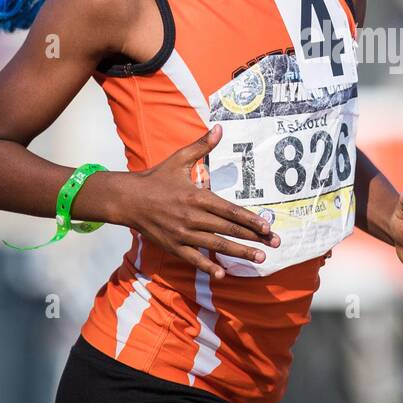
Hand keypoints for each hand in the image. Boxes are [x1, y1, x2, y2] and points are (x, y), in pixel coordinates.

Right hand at [119, 124, 279, 278]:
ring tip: (260, 259)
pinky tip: (223, 274)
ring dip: (239, 252)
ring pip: (216, 245)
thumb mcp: (179, 159)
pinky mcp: (173, 246)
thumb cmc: (156, 178)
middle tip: (275, 244)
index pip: (229, 210)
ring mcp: (183, 234)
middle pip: (228, 229)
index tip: (267, 227)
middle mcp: (192, 217)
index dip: (250, 219)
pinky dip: (208, 266)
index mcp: (196, 196)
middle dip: (254, 238)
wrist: (127, 199)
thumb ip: (202, 146)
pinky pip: (193, 258)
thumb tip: (219, 128)